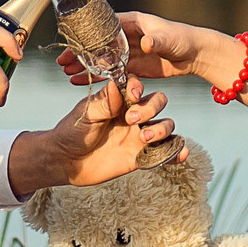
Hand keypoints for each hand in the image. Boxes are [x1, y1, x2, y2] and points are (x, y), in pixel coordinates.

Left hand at [25, 76, 178, 188]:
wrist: (66, 162)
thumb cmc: (72, 132)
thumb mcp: (85, 114)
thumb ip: (103, 102)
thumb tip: (114, 84)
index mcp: (119, 100)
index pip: (137, 87)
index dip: (139, 88)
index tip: (133, 94)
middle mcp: (133, 114)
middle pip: (158, 102)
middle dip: (151, 108)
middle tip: (133, 120)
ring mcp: (139, 135)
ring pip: (165, 125)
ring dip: (162, 130)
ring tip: (145, 139)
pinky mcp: (141, 155)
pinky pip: (164, 152)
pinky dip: (175, 153)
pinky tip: (181, 154)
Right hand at [57, 10, 213, 83]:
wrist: (196, 54)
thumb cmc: (183, 39)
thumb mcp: (169, 39)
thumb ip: (157, 41)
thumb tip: (147, 42)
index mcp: (132, 22)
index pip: (102, 28)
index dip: (85, 37)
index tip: (71, 45)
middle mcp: (127, 35)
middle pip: (97, 44)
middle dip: (80, 53)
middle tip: (63, 63)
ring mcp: (129, 51)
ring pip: (102, 59)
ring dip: (86, 66)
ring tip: (68, 74)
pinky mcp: (134, 66)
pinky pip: (112, 72)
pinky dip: (99, 77)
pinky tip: (84, 83)